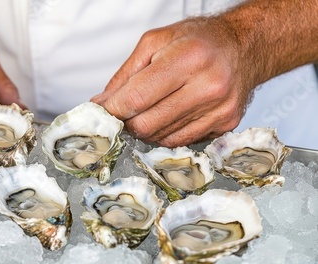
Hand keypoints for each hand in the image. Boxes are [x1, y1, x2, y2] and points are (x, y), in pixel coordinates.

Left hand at [91, 17, 254, 146]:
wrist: (244, 47)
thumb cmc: (198, 40)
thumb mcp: (156, 42)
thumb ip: (126, 75)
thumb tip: (102, 103)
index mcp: (188, 58)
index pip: (137, 97)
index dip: (113, 110)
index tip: (101, 113)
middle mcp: (208, 86)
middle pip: (148, 124)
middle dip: (128, 122)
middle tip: (124, 113)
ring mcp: (219, 109)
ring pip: (162, 138)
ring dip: (146, 129)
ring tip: (149, 110)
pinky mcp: (226, 124)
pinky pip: (182, 141)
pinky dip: (166, 133)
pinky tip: (167, 116)